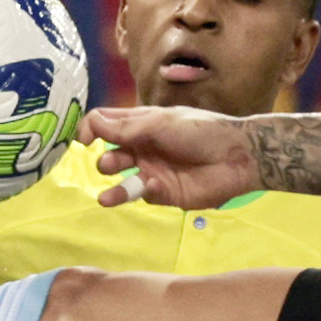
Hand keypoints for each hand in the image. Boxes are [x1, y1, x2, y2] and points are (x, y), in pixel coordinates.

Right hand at [83, 105, 256, 210]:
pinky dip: (142, 192)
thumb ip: (125, 128)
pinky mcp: (164, 193)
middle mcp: (143, 147)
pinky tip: (150, 186)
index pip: (106, 124)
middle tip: (107, 162)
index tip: (84, 139)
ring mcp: (152, 171)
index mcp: (141, 124)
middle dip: (104, 159)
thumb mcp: (159, 123)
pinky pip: (144, 194)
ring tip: (106, 197)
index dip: (91, 128)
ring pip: (122, 181)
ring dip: (113, 188)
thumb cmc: (201, 130)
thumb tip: (91, 123)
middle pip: (111, 153)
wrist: (236, 156)